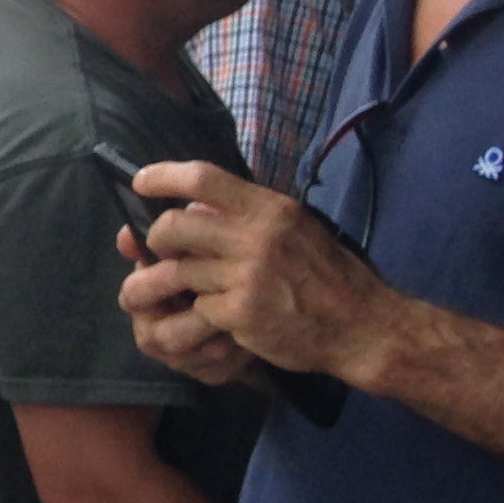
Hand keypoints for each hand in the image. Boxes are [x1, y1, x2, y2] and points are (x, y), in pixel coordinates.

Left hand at [119, 158, 373, 381]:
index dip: (162, 176)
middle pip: (172, 226)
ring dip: (171, 282)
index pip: (203, 178)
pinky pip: (197, 307)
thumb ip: (249, 216)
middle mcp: (257, 237)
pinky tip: (215, 316)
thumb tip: (193, 205)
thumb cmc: (328, 275)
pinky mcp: (241, 314)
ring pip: (178, 271)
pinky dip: (201, 312)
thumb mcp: (296, 229)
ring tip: (176, 288)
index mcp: (270, 209)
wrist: (363, 326)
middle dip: (155, 239)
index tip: (140, 180)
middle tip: (159, 250)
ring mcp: (247, 276)